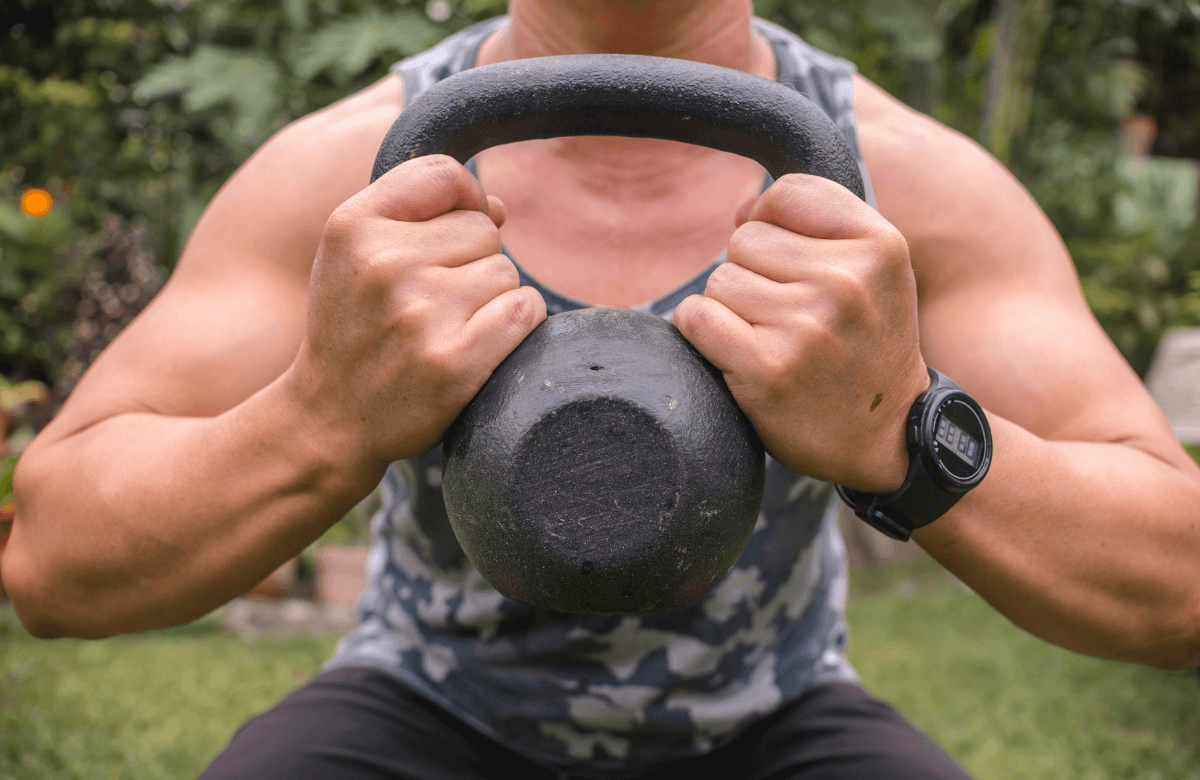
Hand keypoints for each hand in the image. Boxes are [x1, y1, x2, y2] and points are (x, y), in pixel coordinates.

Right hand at [287, 155, 545, 471]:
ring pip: (506, 272)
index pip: (443, 175)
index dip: (465, 198)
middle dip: (473, 262)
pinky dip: (516, 326)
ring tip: (447, 329)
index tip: (454, 234)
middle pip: (484, 230)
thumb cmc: (353, 329)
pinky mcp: (454, 362)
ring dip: (491, 299)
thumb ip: (417, 214)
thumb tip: (498, 207)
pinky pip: (525, 311)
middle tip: (433, 304)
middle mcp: (384, 264)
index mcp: (353, 227)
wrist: (328, 420)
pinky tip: (480, 345)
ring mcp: (420, 314)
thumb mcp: (353, 256)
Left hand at [674, 174, 928, 491]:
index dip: (771, 222)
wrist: (887, 437)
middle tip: (788, 317)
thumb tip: (744, 206)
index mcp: (880, 247)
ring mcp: (807, 327)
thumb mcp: (874, 272)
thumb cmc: (867, 346)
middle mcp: (847, 282)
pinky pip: (696, 318)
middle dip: (753, 275)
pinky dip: (703, 334)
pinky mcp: (767, 369)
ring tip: (772, 340)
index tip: (787, 262)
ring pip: (719, 280)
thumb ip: (819, 225)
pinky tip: (738, 355)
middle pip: (745, 240)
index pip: (787, 194)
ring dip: (731, 310)